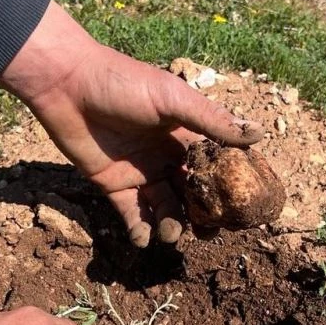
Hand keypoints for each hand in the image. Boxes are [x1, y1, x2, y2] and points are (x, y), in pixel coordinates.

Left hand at [0, 2, 263, 246]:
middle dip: (203, 214)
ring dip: (172, 223)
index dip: (227, 186)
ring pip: (165, 207)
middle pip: (192, 192)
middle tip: (210, 233)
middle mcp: (166, 156)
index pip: (214, 166)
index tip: (242, 208)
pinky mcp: (113, 185)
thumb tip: (258, 134)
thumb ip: (211, 121)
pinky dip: (140, 230)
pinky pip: (132, 214)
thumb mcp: (172, 100)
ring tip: (173, 233)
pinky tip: (147, 240)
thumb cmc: (124, 84)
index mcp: (186, 134)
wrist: (67, 85)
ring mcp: (141, 173)